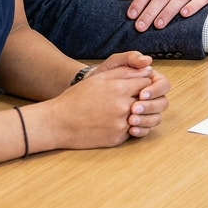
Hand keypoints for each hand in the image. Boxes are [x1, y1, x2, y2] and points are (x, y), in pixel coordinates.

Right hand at [40, 52, 169, 148]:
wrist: (58, 122)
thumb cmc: (76, 98)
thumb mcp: (99, 78)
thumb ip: (125, 72)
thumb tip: (147, 69)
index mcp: (120, 88)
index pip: (147, 82)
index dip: (145, 83)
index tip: (140, 85)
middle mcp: (123, 107)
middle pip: (149, 101)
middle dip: (147, 99)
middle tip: (139, 99)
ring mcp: (121, 124)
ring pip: (143, 118)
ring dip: (141, 114)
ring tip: (130, 111)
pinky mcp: (117, 138)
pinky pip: (132, 132)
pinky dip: (129, 127)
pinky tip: (117, 122)